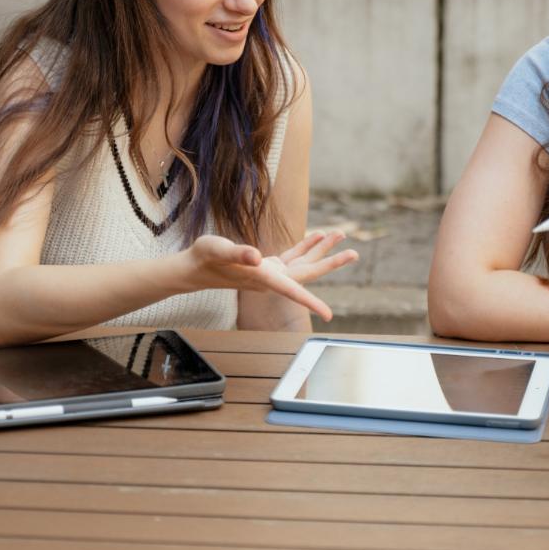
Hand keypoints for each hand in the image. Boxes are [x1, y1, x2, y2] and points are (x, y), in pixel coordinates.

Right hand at [184, 231, 357, 320]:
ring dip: (323, 249)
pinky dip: (307, 245)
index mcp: (263, 277)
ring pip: (304, 262)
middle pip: (308, 272)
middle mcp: (272, 278)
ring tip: (341, 234)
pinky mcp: (268, 265)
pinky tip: (319, 235)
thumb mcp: (217, 249)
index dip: (311, 302)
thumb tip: (256, 256)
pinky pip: (294, 255)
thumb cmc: (204, 259)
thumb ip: (237, 253)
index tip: (328, 315)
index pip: (292, 290)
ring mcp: (272, 272)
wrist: (194, 267)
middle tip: (354, 253)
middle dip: (331, 262)